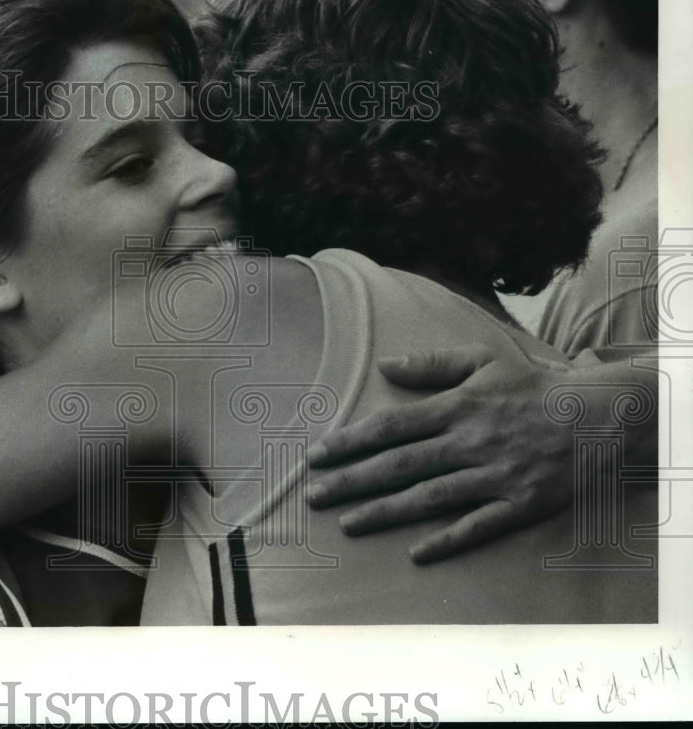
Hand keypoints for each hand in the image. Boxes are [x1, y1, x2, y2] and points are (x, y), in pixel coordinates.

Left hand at [307, 344, 573, 563]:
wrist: (598, 415)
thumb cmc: (534, 385)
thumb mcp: (483, 360)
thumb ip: (431, 364)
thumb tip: (384, 365)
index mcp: (457, 407)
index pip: (391, 427)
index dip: (350, 442)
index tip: (318, 455)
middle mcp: (469, 442)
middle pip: (399, 465)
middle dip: (351, 481)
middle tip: (314, 495)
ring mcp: (494, 476)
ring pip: (429, 498)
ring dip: (384, 512)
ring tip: (347, 523)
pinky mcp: (519, 503)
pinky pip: (478, 526)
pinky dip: (447, 540)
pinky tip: (416, 553)